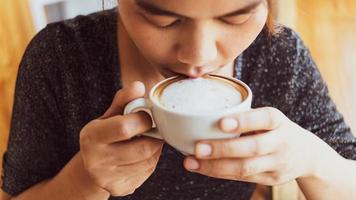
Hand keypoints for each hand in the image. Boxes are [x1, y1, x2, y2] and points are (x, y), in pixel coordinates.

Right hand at [79, 82, 163, 195]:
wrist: (91, 168)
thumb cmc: (104, 135)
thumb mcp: (109, 116)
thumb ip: (124, 100)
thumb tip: (139, 86)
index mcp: (91, 137)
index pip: (125, 127)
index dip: (143, 119)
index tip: (146, 115)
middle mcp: (96, 160)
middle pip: (142, 147)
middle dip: (153, 136)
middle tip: (152, 128)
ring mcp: (108, 178)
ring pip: (149, 160)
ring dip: (155, 147)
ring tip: (147, 139)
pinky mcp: (120, 188)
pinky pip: (147, 171)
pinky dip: (151, 159)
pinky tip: (142, 153)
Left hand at [183, 107, 341, 184]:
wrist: (307, 154)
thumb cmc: (276, 130)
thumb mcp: (269, 118)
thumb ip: (246, 117)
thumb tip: (203, 116)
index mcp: (278, 121)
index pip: (264, 119)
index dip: (243, 121)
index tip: (221, 123)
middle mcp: (281, 142)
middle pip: (253, 148)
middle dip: (222, 149)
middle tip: (197, 148)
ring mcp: (278, 163)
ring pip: (246, 168)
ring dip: (215, 166)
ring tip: (191, 163)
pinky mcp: (272, 178)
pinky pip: (243, 178)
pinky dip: (220, 173)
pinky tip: (203, 168)